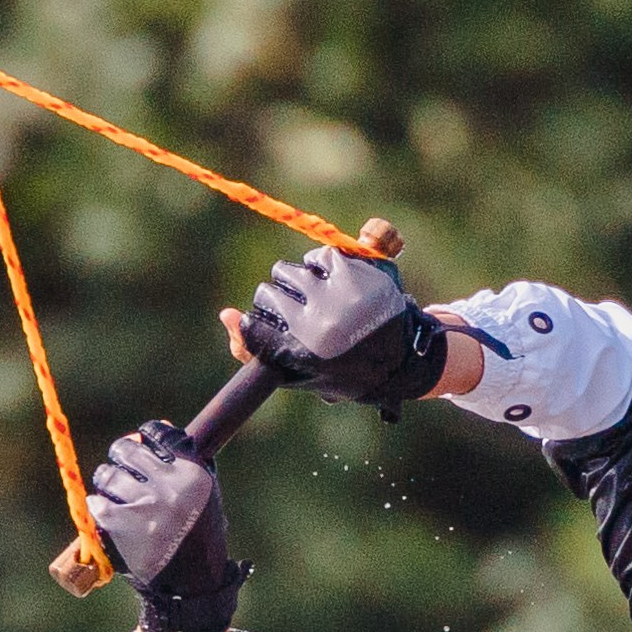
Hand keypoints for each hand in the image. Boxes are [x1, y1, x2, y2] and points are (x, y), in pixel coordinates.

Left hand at [87, 420, 248, 631]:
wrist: (193, 586)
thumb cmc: (198, 539)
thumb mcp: (205, 498)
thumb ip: (183, 465)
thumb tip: (147, 435)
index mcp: (192, 474)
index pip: (158, 433)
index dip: (144, 436)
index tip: (139, 445)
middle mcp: (170, 487)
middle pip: (128, 451)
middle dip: (120, 456)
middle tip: (120, 468)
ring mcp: (146, 507)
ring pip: (109, 476)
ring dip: (107, 482)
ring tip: (113, 494)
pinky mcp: (125, 527)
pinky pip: (98, 504)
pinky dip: (97, 506)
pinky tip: (103, 510)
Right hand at [237, 245, 450, 417]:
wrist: (405, 363)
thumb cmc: (345, 373)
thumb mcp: (299, 376)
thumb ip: (257, 350)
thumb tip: (226, 314)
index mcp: (304, 357)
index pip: (252, 330)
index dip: (254, 327)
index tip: (268, 328)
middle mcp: (320, 325)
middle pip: (268, 294)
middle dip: (276, 300)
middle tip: (296, 309)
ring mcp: (341, 298)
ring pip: (291, 271)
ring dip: (297, 279)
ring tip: (316, 294)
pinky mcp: (359, 275)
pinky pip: (320, 256)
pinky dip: (322, 265)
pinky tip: (333, 280)